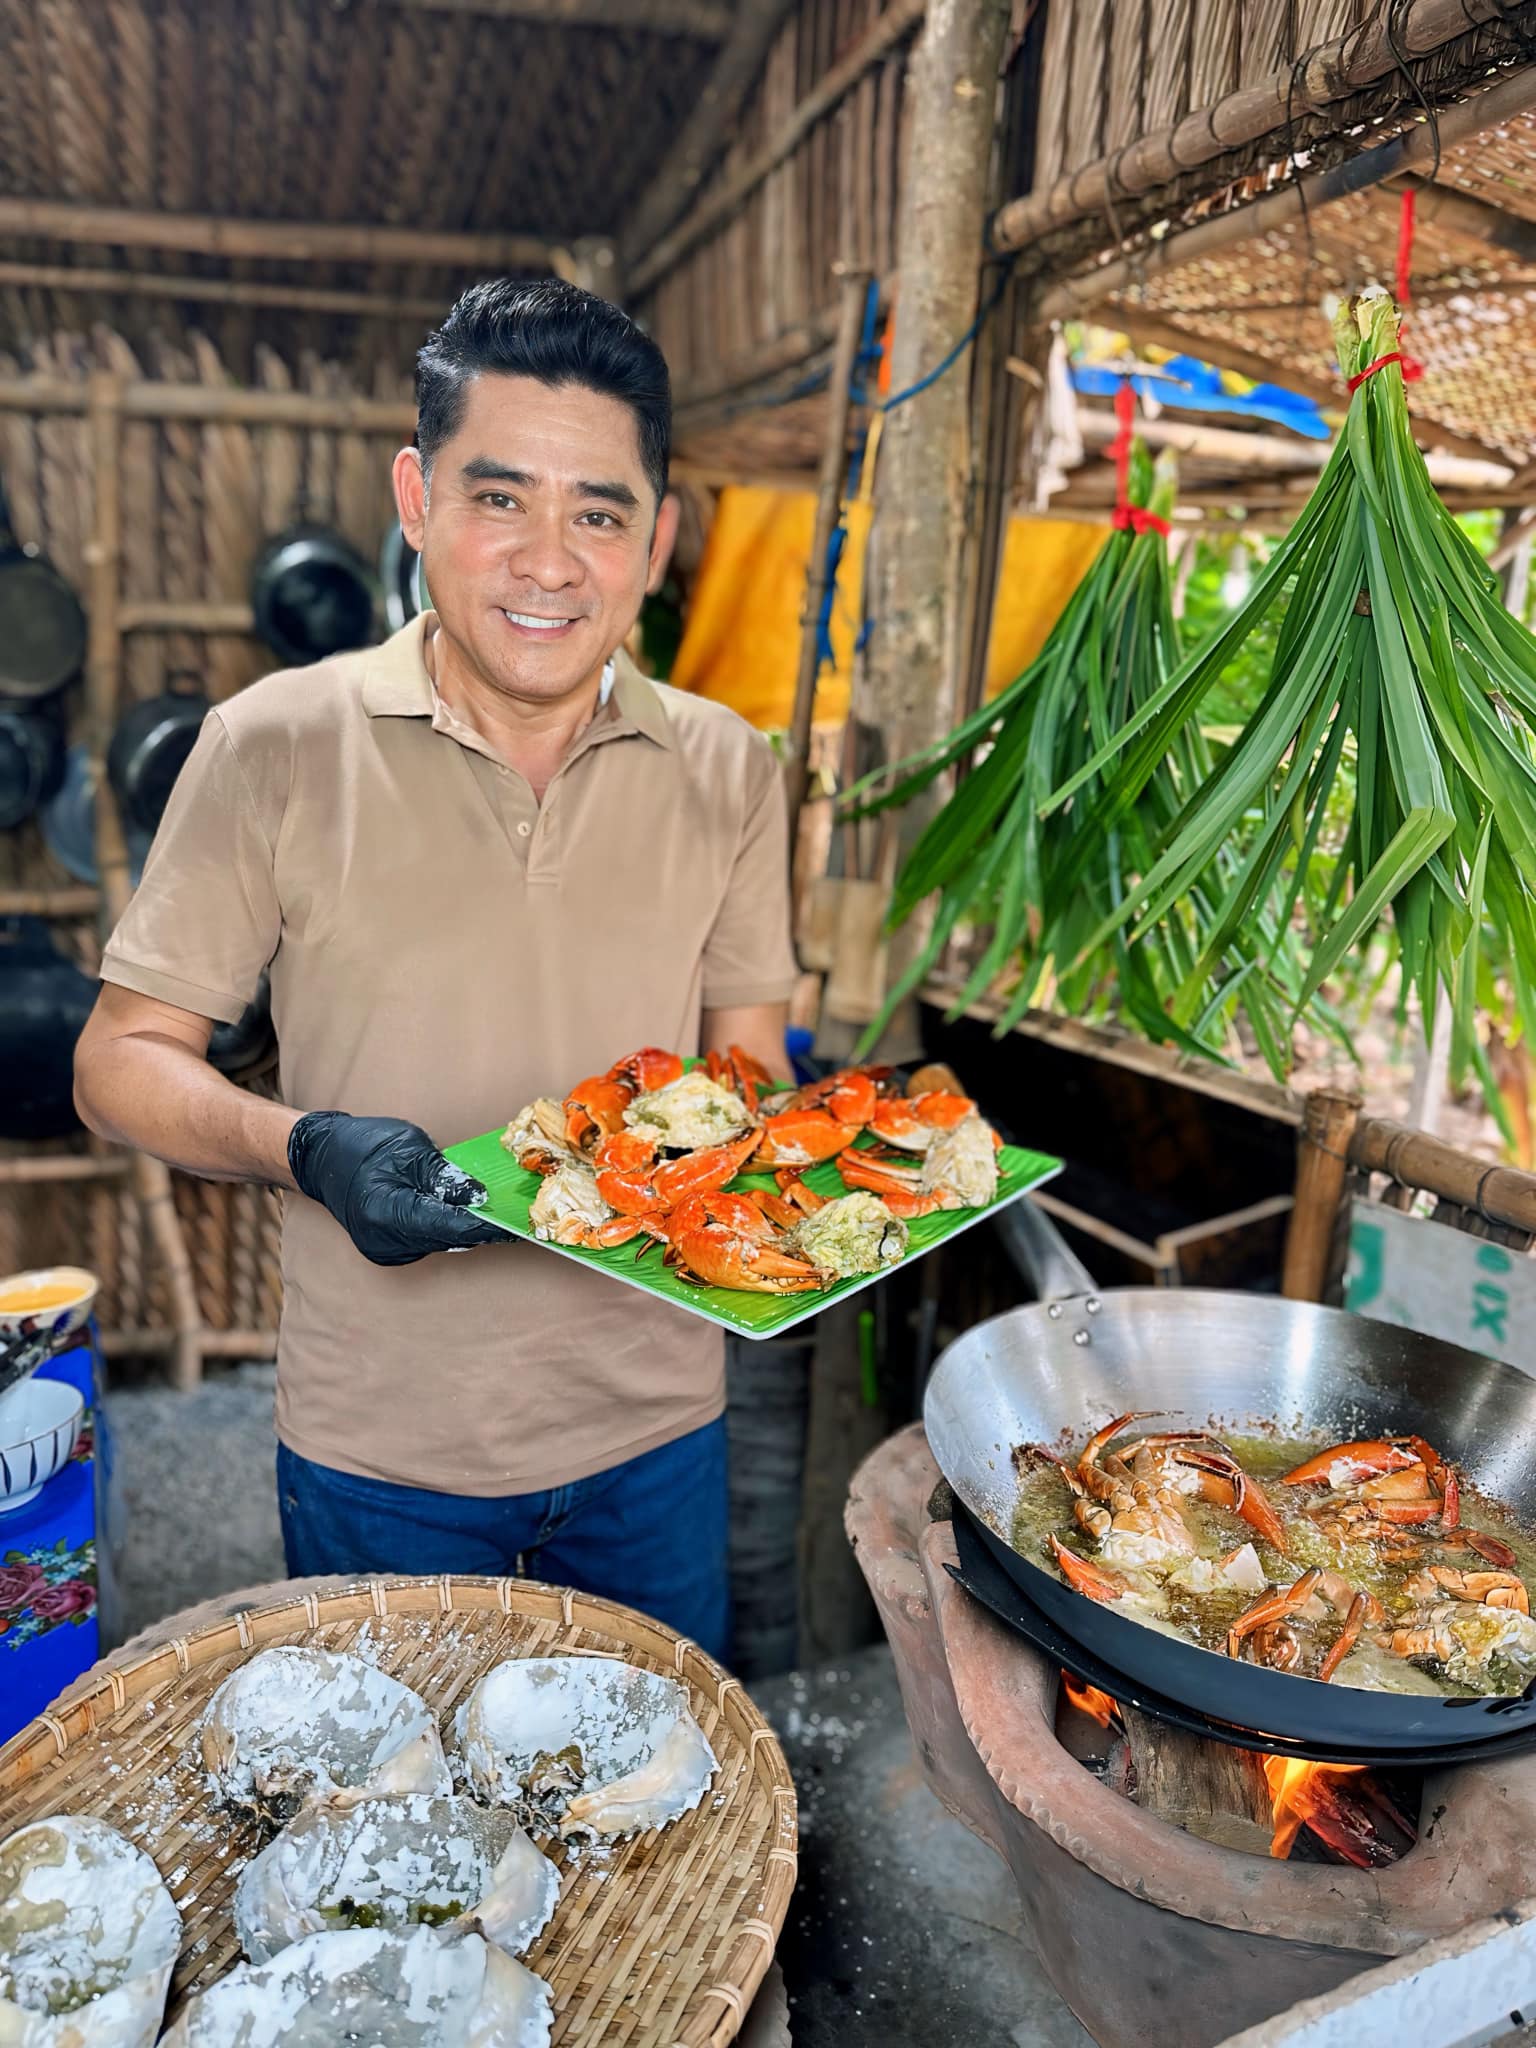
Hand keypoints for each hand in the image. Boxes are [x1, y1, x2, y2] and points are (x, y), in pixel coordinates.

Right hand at [287, 1112, 507, 1266]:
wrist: (321, 1157)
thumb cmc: (361, 1145)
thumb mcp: (409, 1149)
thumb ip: (445, 1177)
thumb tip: (479, 1197)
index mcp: (385, 1211)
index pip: (446, 1225)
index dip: (484, 1225)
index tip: (515, 1224)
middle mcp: (383, 1240)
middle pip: (446, 1238)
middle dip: (482, 1227)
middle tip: (518, 1216)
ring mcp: (384, 1249)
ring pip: (440, 1242)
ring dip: (468, 1228)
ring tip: (501, 1213)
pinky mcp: (389, 1248)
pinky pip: (428, 1240)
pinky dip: (449, 1228)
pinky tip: (470, 1215)